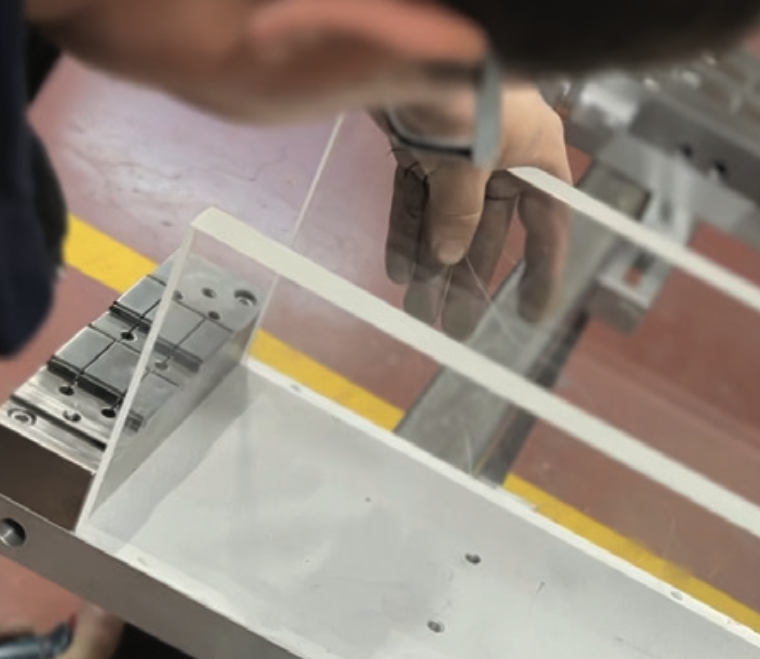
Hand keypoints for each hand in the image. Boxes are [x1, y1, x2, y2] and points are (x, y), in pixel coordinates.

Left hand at [384, 86, 570, 339]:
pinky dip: (407, 233)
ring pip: (446, 221)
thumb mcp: (471, 164)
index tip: (532, 313)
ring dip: (433, 266)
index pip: (547, 226)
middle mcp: (500, 158)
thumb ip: (460, 214)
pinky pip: (415, 200)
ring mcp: (456, 153)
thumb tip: (447, 255)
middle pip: (488, 233)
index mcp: (535, 157)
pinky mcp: (417, 146)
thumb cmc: (464, 93)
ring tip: (419, 309)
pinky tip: (399, 270)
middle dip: (468, 280)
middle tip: (456, 326)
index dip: (541, 272)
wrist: (412, 44)